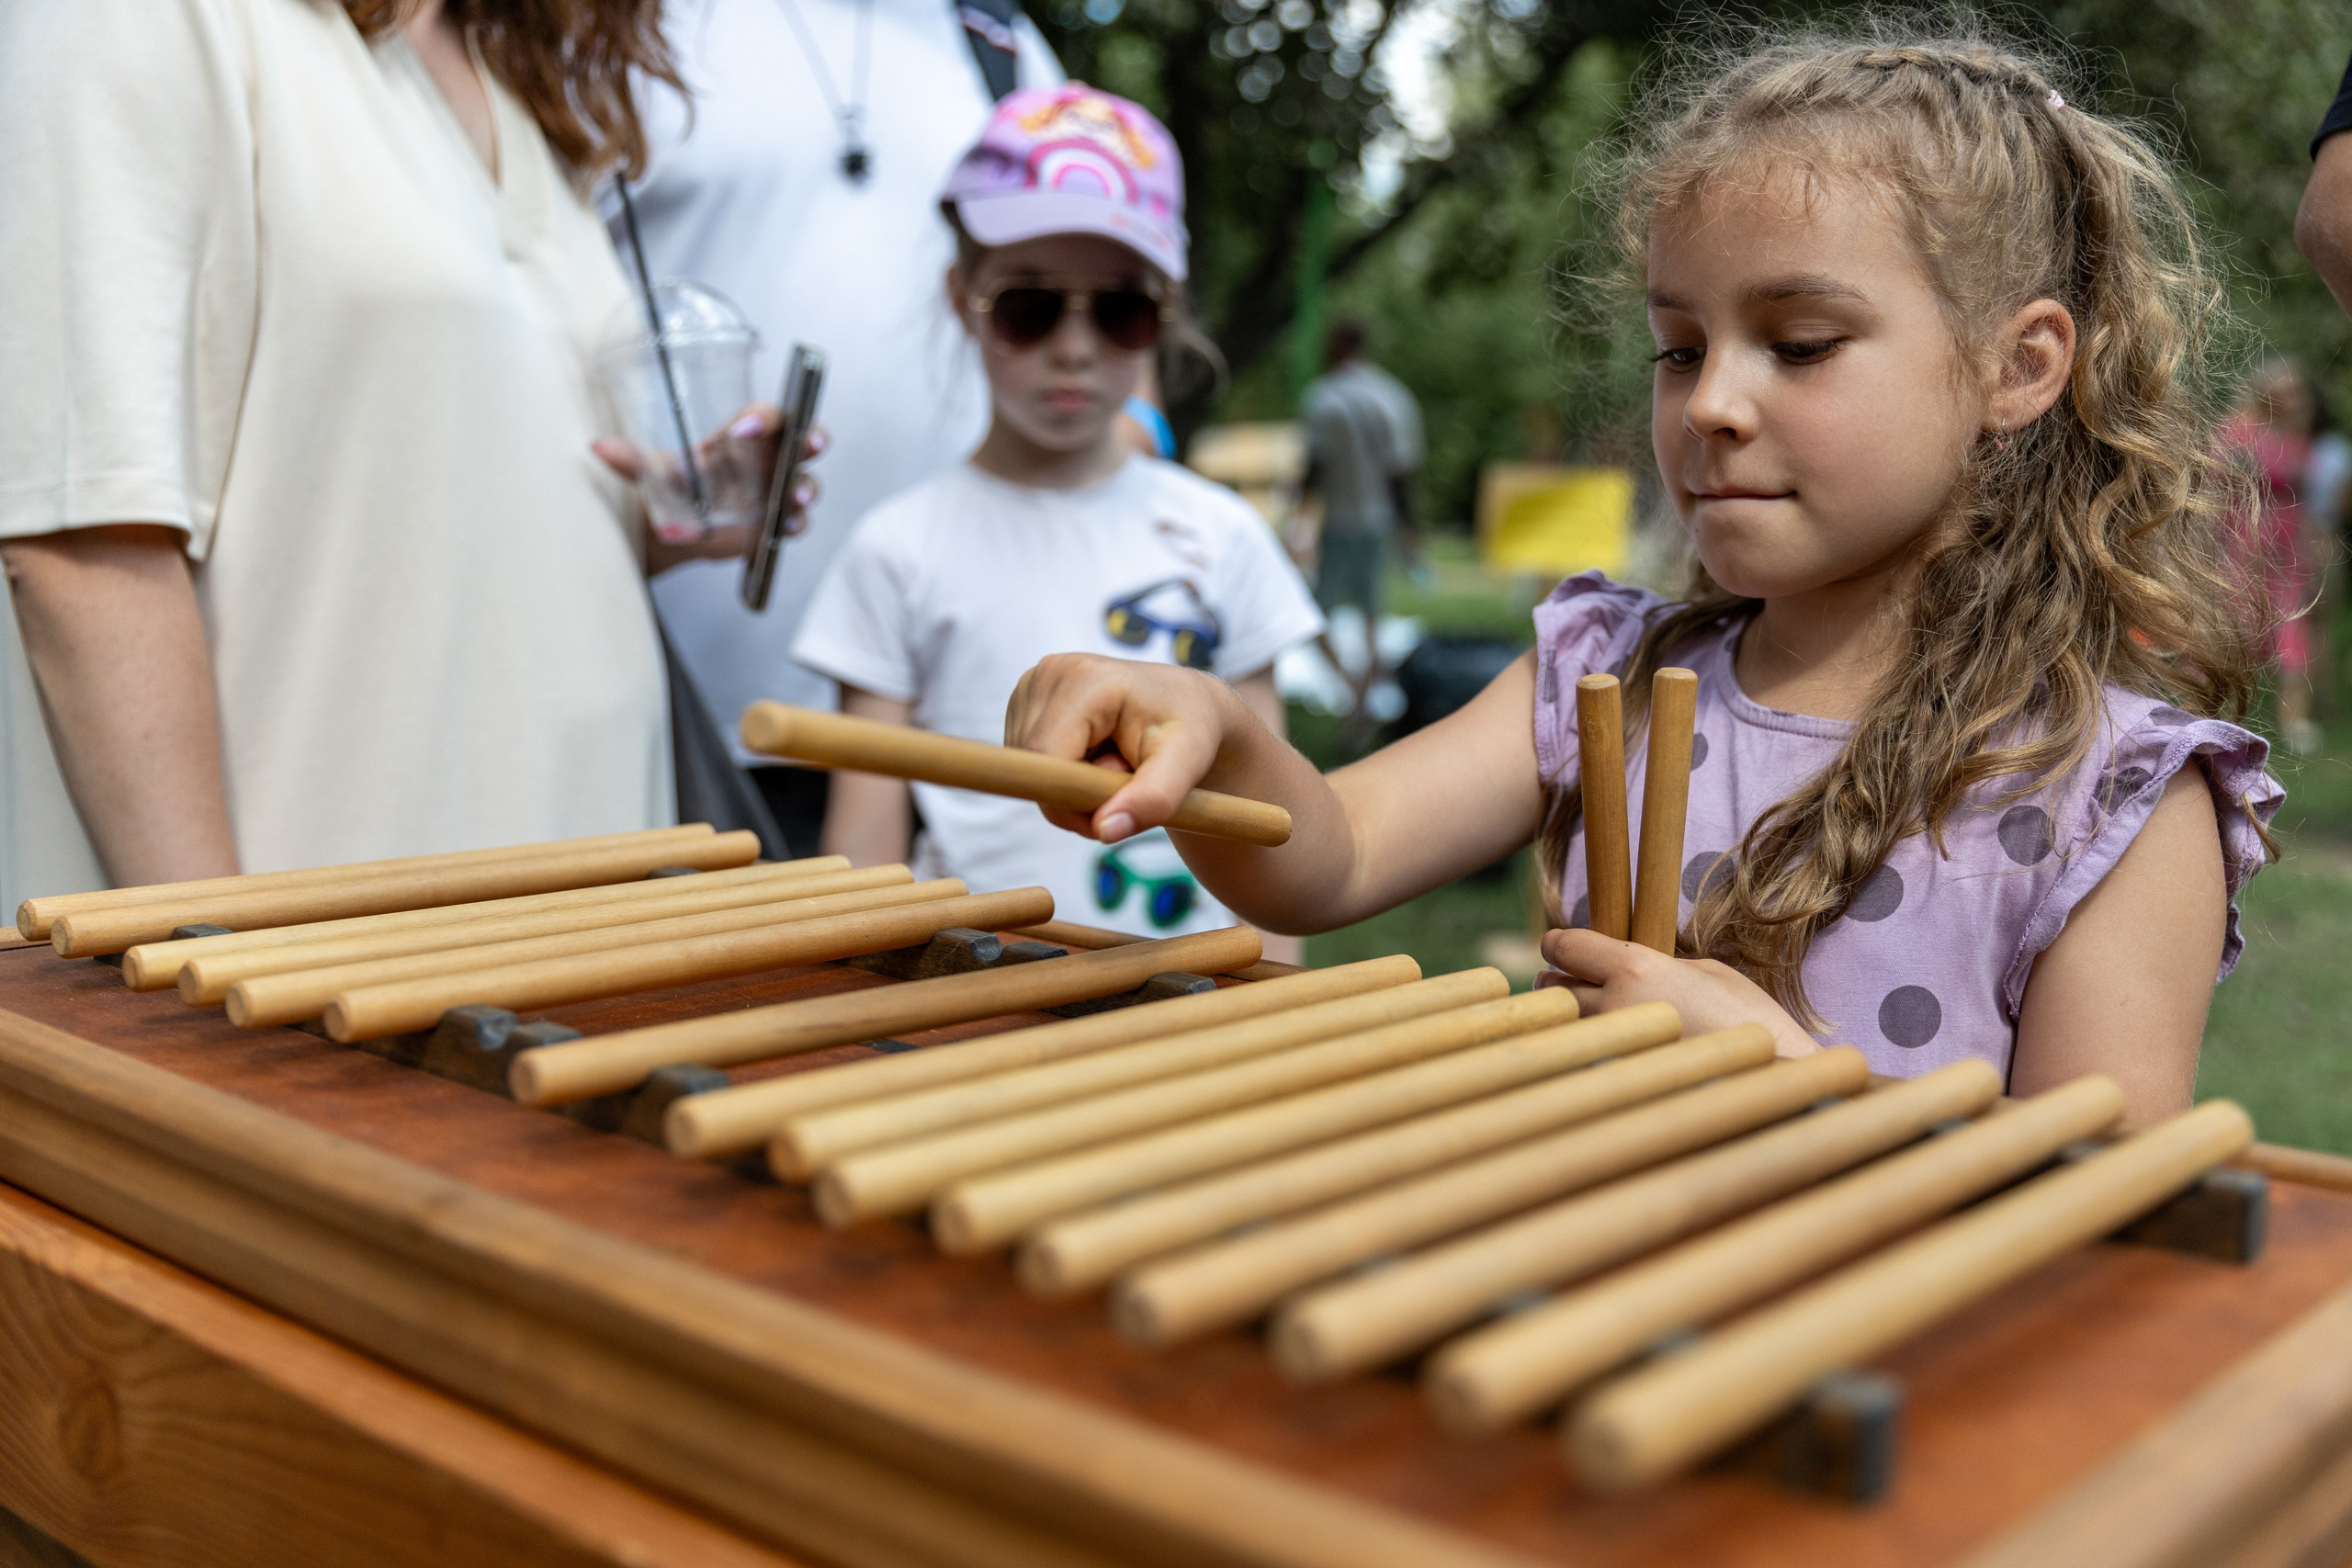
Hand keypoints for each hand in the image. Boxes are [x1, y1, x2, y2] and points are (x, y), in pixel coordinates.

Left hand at [595, 407, 826, 567]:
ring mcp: (778, 491)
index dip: (763, 418)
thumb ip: (631, 460)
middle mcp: (770, 458)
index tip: (745, 428)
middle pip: (804, 439)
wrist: (678, 527)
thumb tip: (601, 449)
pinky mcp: (777, 523)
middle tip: (807, 444)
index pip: (767, 416)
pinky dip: (792, 525)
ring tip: (793, 496)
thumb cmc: (676, 485)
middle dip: (811, 439)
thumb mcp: (654, 472)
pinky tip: (783, 528)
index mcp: (745, 434)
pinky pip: (795, 522)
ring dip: (804, 488)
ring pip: (805, 482)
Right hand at [1003, 654, 1247, 842]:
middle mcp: (1050, 672)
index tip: (1111, 815)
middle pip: (1032, 765)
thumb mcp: (1189, 764)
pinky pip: (1028, 759)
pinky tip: (1094, 754)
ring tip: (1113, 763)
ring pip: (1028, 767)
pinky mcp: (1027, 699)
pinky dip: (1060, 771)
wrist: (1186, 704)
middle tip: (1123, 786)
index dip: (1069, 802)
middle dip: (1073, 795)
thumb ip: (1153, 799)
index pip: (1045, 759)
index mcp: (1085, 679)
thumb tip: (1105, 830)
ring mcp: (1033, 683)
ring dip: (1069, 784)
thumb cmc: (1191, 729)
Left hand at [1538, 927, 1819, 1058]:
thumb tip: (1613, 969)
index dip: (1559, 945)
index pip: (1564, 946)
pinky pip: (1585, 1061)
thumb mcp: (1706, 972)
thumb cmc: (1749, 1022)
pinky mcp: (1616, 1085)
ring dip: (1573, 1022)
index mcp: (1634, 967)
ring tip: (1603, 1023)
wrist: (1776, 1083)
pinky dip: (1590, 1054)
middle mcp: (1613, 1006)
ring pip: (1564, 1028)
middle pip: (1550, 987)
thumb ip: (1652, 964)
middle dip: (1559, 984)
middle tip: (1580, 987)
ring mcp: (1612, 1051)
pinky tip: (1617, 1055)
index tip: (1563, 949)